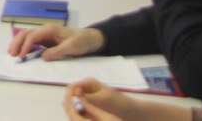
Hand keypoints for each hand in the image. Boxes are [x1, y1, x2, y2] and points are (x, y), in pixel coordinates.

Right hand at [8, 24, 103, 60]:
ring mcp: (45, 35)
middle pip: (25, 34)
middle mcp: (45, 30)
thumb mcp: (72, 47)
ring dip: (18, 44)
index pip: (32, 36)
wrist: (91, 39)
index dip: (25, 46)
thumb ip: (58, 51)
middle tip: (11, 54)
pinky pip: (32, 42)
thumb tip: (43, 57)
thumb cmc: (82, 41)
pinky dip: (24, 46)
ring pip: (26, 37)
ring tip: (12, 53)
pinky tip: (21, 53)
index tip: (22, 56)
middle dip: (16, 43)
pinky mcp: (46, 40)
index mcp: (49, 29)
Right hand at [64, 79, 190, 120]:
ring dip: (74, 110)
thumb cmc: (119, 104)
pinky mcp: (90, 105)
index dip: (68, 96)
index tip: (69, 107)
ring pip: (74, 103)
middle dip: (70, 104)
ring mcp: (88, 97)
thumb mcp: (104, 100)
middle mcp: (86, 89)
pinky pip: (80, 109)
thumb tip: (74, 94)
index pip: (72, 87)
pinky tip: (82, 119)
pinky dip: (79, 114)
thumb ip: (88, 98)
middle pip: (71, 95)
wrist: (132, 113)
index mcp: (89, 83)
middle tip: (72, 115)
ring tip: (77, 118)